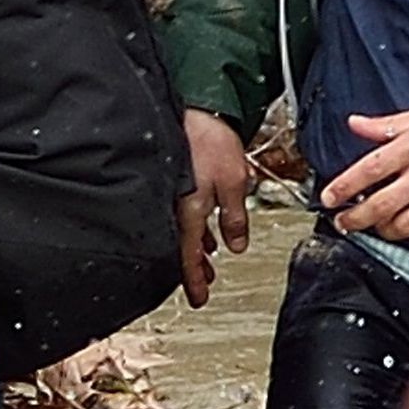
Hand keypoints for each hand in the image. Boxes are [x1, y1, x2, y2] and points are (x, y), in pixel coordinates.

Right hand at [176, 108, 251, 306]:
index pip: (187, 257)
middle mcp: (175, 208)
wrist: (193, 109)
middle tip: (204, 285)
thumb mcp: (234, 183)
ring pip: (183, 232)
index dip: (193, 280)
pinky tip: (206, 231)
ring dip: (197, 249)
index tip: (198, 299)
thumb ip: (234, 218)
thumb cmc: (209, 142)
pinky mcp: (173, 181)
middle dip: (195, 268)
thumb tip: (236, 246)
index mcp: (188, 212)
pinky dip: (194, 229)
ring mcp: (172, 195)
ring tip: (209, 261)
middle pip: (182, 248)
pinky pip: (182, 215)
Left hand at [322, 102, 408, 257]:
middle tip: (344, 222)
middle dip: (353, 219)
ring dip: (385, 231)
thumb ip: (386, 125)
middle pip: (377, 207)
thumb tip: (354, 123)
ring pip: (401, 228)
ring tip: (382, 225)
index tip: (327, 198)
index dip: (342, 187)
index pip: (366, 170)